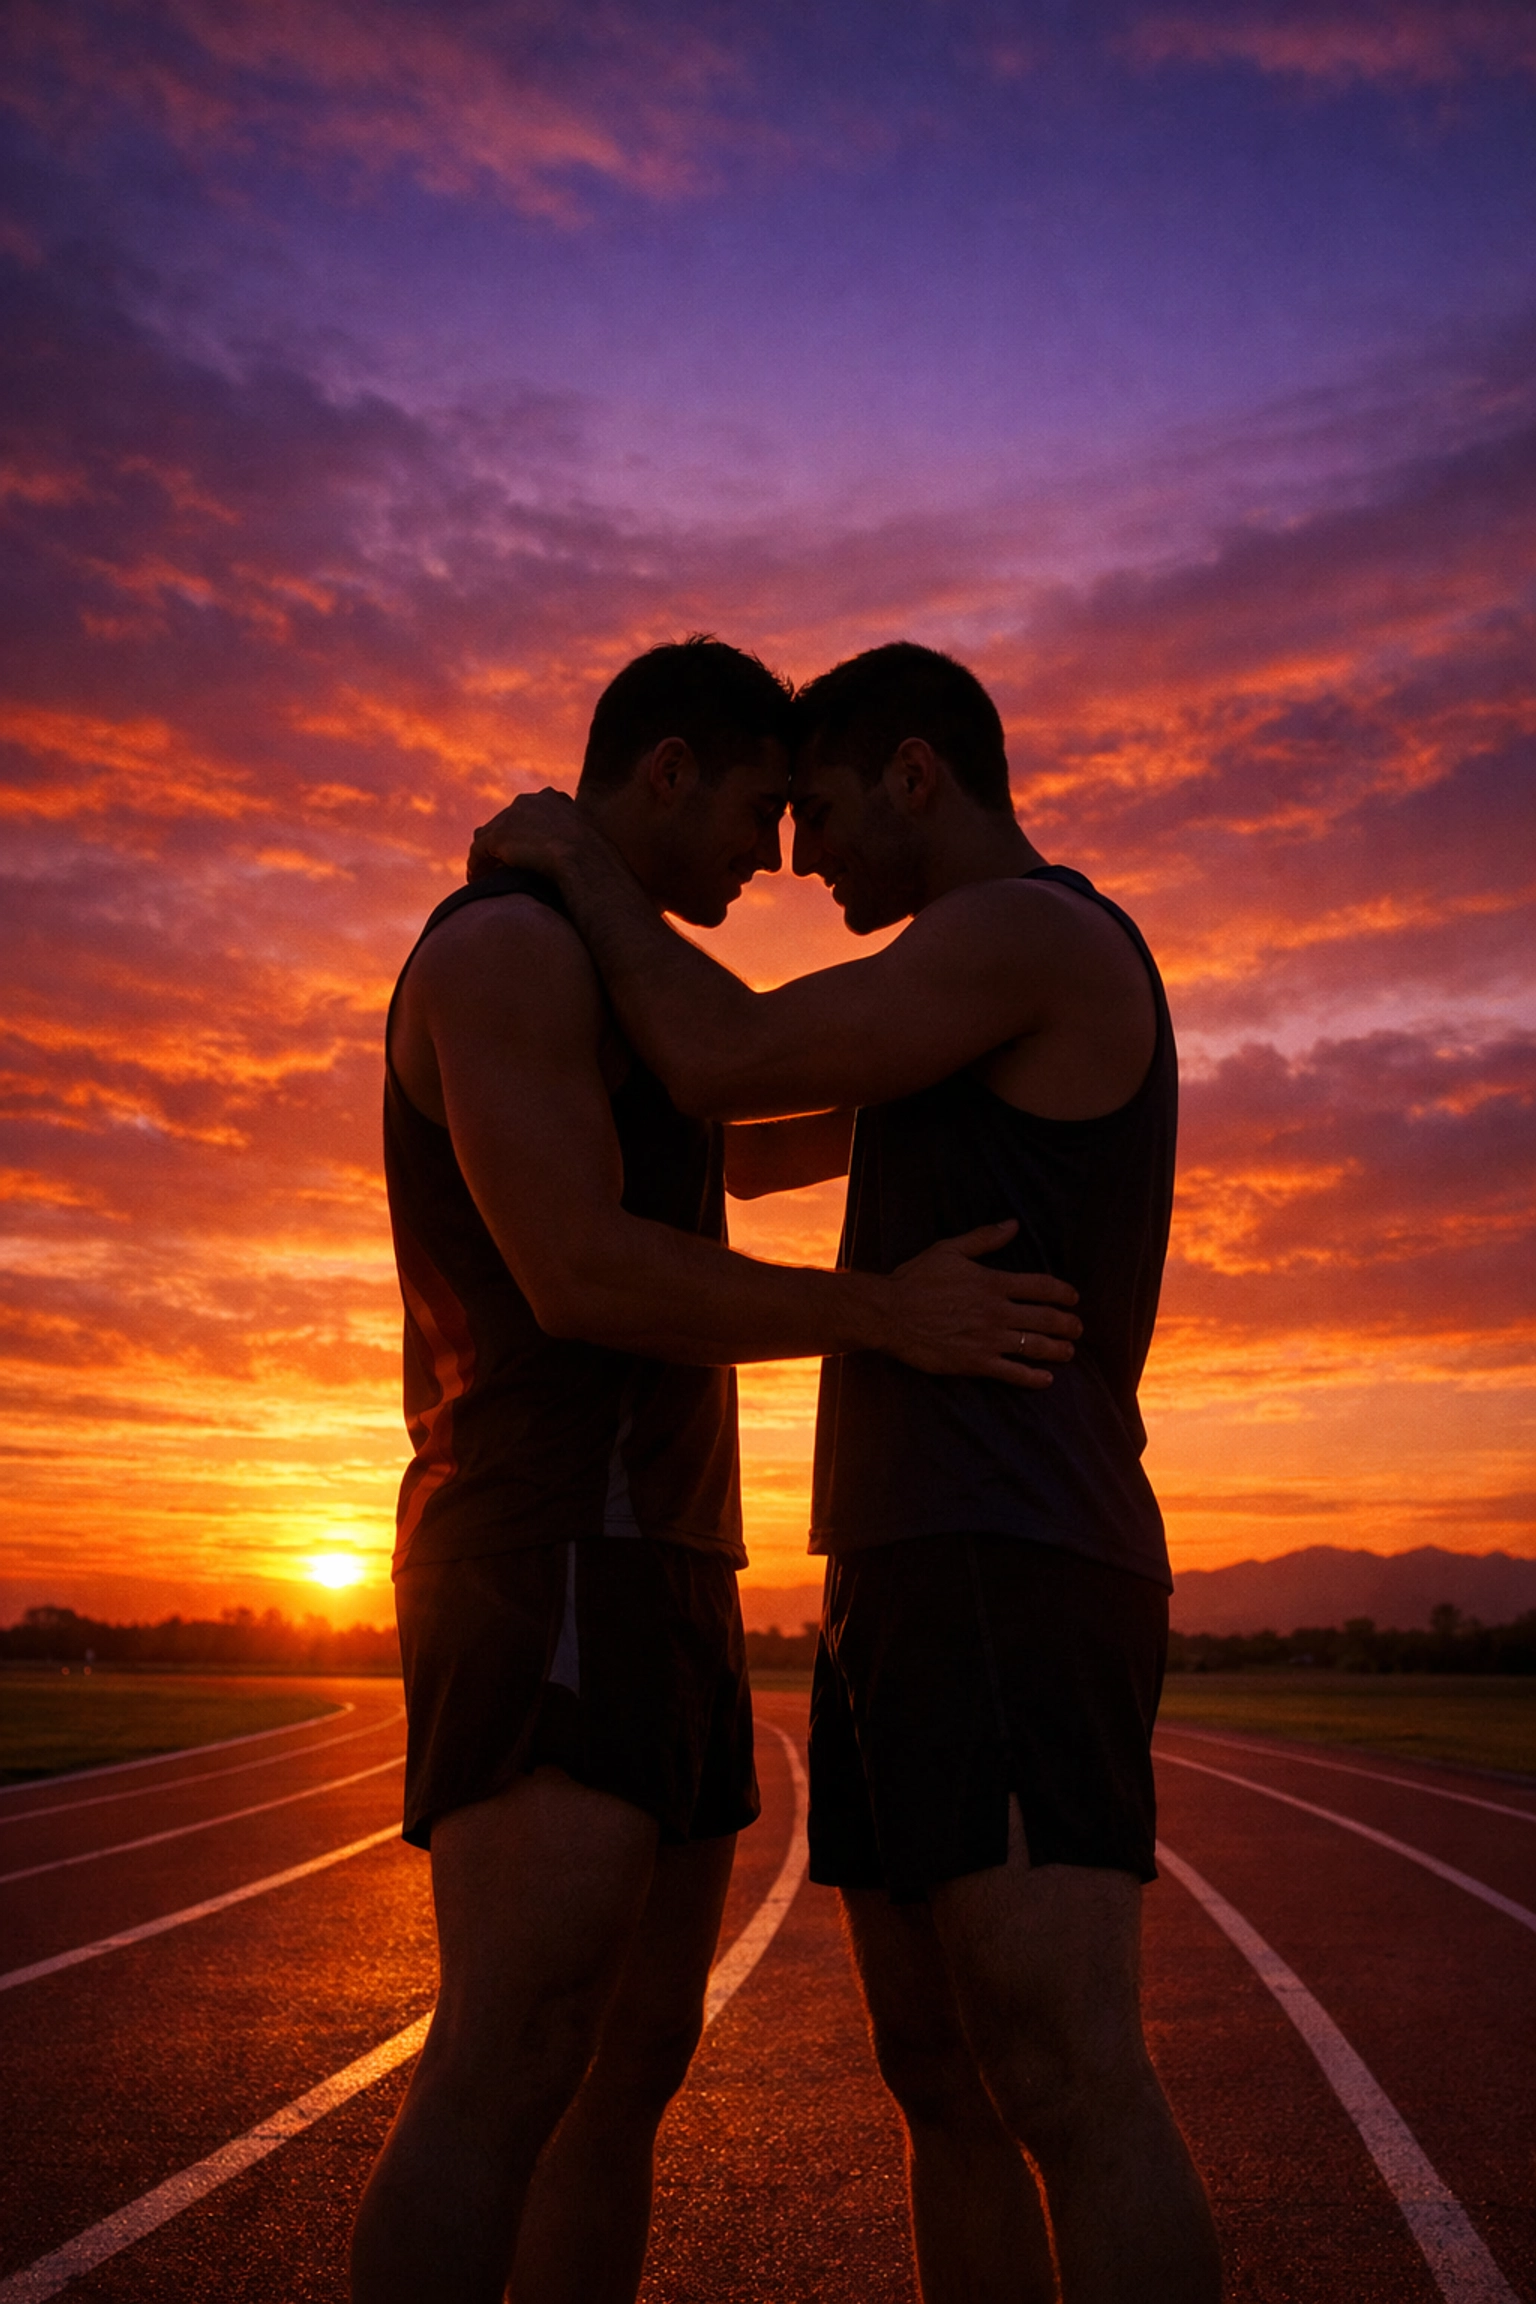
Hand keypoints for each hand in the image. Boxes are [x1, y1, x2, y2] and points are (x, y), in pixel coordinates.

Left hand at [466, 789, 591, 882]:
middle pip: (504, 820)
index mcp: (552, 799)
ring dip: (485, 854)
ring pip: (488, 835)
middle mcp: (528, 802)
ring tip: (483, 873)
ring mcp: (511, 817)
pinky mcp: (498, 836)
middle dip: (501, 841)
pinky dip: (475, 865)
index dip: (523, 831)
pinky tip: (475, 880)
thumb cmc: (596, 860)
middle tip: (498, 863)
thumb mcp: (593, 845)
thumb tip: (592, 862)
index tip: (523, 849)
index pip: (527, 811)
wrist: (585, 860)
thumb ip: (583, 845)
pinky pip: (479, 851)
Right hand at [881, 1220, 1079, 1386]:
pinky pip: (1012, 1373)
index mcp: (993, 1282)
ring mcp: (988, 1340)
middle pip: (1046, 1319)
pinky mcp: (975, 1363)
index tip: (1073, 1298)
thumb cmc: (916, 1279)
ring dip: (1058, 1350)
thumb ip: (985, 1238)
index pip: (1042, 1287)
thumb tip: (1013, 1224)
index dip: (1063, 1293)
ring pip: (1035, 1347)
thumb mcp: (949, 1250)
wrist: (889, 1314)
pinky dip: (1032, 1377)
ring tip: (1069, 1352)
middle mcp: (997, 1312)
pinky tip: (1045, 1379)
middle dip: (1068, 1324)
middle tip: (1077, 1328)